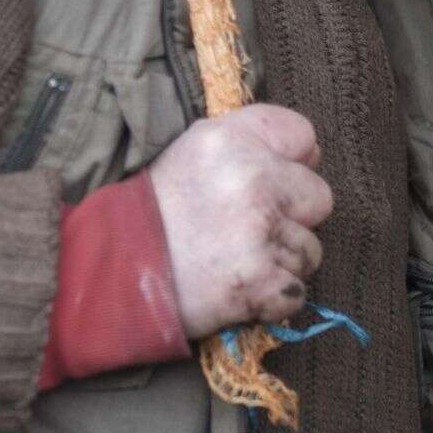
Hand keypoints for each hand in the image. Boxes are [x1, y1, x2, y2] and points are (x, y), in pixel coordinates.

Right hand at [147, 104, 333, 338]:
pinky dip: (273, 296)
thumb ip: (245, 144)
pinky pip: (297, 290)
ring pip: (310, 249)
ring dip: (281, 260)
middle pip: (319, 196)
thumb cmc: (154, 212)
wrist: (113, 273)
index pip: (303, 135)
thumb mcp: (190, 153)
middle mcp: (252, 179)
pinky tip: (239, 286)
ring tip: (235, 259)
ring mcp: (259, 232)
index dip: (294, 161)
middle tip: (250, 228)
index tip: (275, 180)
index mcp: (232, 139)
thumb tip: (309, 153)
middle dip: (293, 216)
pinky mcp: (262, 281)